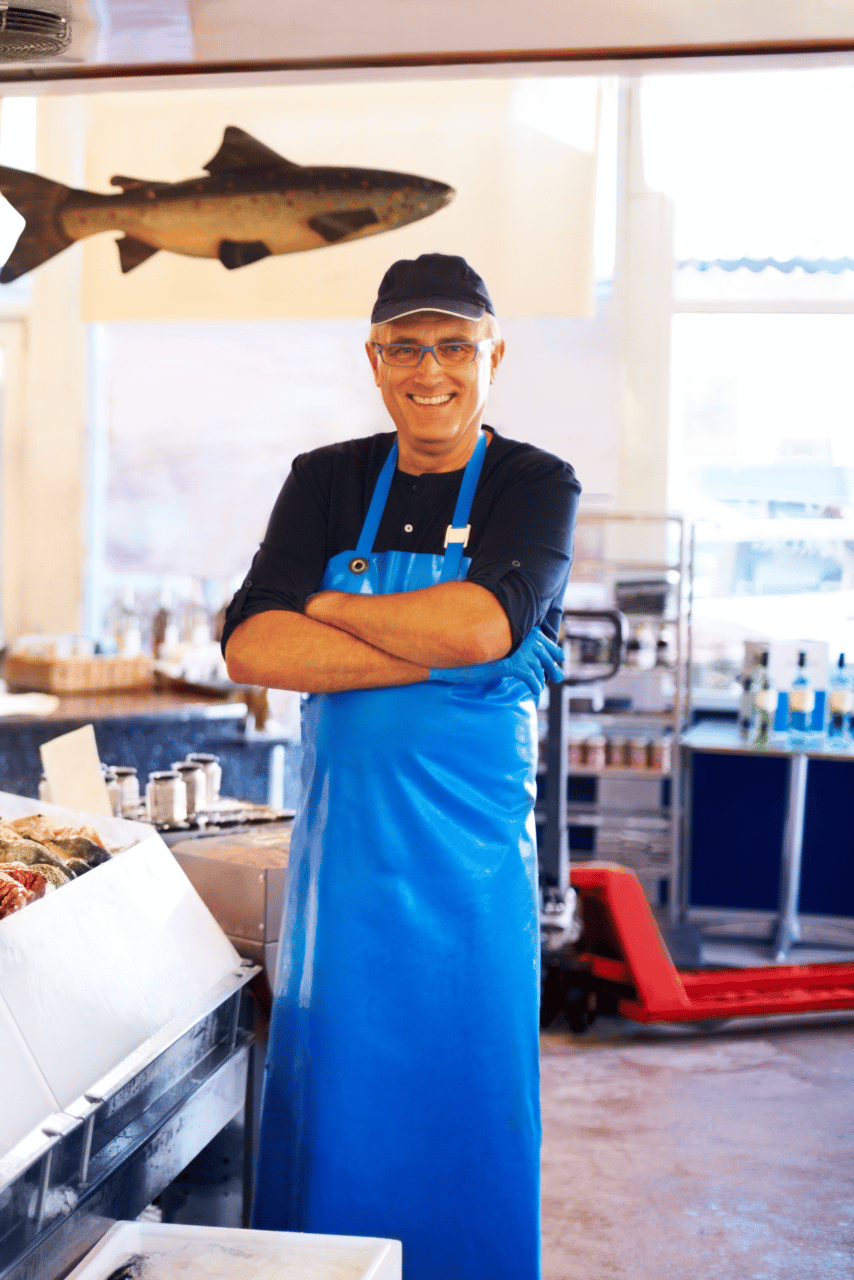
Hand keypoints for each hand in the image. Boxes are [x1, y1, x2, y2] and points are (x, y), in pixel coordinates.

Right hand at [429, 626, 563, 698]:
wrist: (453, 660)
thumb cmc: (468, 655)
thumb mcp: (489, 649)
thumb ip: (503, 647)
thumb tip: (513, 652)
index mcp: (514, 630)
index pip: (539, 637)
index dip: (550, 646)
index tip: (558, 655)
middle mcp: (517, 637)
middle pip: (543, 651)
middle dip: (552, 664)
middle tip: (559, 675)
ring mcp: (515, 650)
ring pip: (539, 665)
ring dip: (544, 676)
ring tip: (544, 685)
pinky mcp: (511, 664)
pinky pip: (530, 676)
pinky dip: (534, 684)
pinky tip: (535, 690)